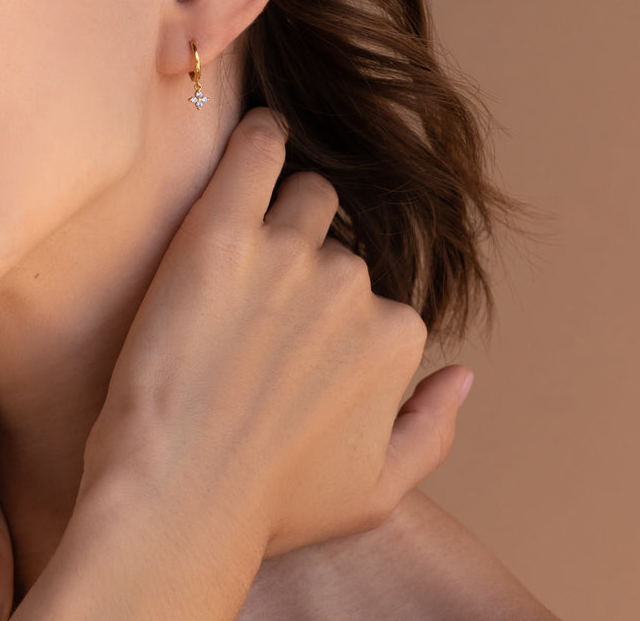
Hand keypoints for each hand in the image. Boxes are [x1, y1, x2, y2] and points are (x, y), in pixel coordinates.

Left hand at [81, 108, 469, 559]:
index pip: (374, 297)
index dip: (327, 322)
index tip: (285, 350)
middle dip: (305, 266)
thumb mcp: (376, 490)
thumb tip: (464, 375)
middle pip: (338, 243)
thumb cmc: (269, 504)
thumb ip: (434, 427)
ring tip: (240, 250)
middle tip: (251, 307)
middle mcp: (353, 285)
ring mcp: (288, 254)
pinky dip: (260, 137)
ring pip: (303, 197)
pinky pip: (255, 151)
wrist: (175, 497)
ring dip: (281, 213)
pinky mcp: (220, 233)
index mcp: (395, 335)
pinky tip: (257, 136)